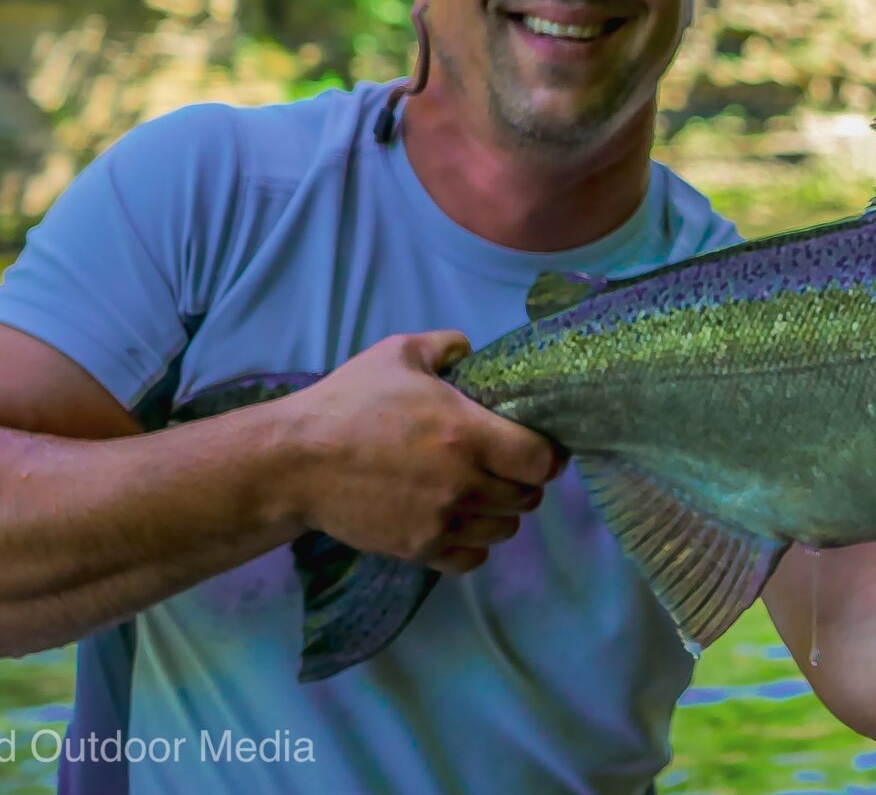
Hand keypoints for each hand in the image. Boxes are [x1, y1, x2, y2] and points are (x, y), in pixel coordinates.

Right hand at [273, 330, 561, 573]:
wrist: (295, 461)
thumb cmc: (349, 403)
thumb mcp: (398, 354)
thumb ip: (445, 346)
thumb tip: (470, 349)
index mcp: (468, 434)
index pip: (542, 461)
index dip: (548, 456)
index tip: (540, 449)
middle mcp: (463, 483)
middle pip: (527, 497)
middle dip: (524, 483)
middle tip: (508, 469)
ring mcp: (441, 521)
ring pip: (503, 530)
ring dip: (501, 513)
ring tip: (485, 495)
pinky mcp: (418, 548)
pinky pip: (471, 559)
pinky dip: (474, 544)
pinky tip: (462, 523)